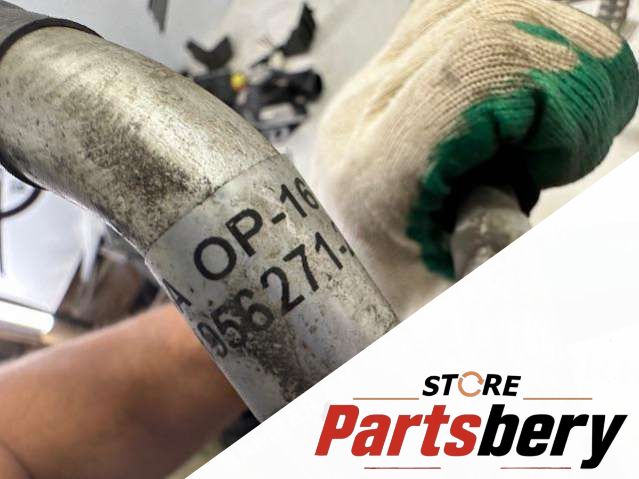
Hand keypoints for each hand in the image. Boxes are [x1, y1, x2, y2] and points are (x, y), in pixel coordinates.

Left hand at [311, 0, 637, 316]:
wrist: (337, 285)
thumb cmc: (387, 303)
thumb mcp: (449, 312)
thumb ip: (499, 276)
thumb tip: (539, 243)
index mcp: (373, 174)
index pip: (474, 67)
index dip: (558, 93)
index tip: (565, 158)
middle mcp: (362, 116)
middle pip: (486, 20)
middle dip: (565, 69)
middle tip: (566, 143)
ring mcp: (371, 88)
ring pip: (475, 6)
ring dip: (544, 49)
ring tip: (545, 122)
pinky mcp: (386, 78)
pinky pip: (457, 18)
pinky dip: (516, 40)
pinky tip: (521, 99)